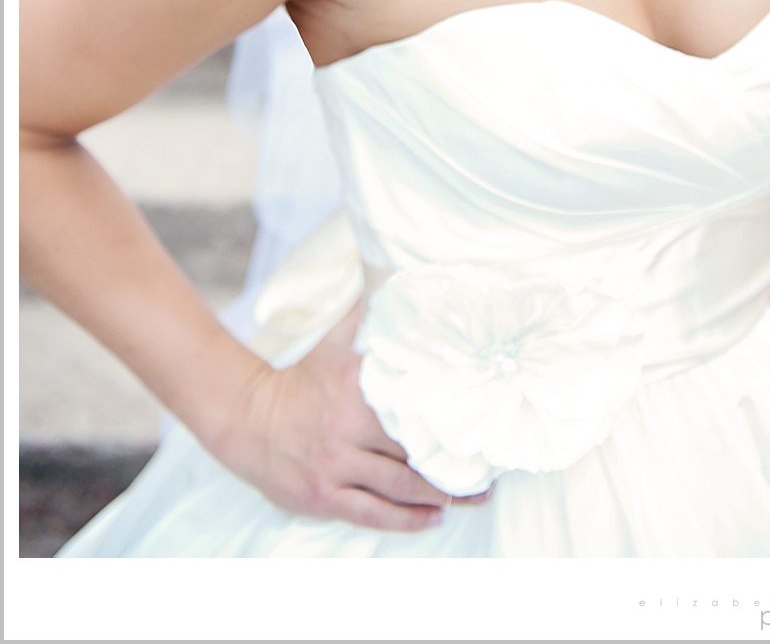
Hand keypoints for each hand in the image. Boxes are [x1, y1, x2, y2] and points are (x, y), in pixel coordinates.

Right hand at [210, 303, 489, 530]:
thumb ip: (363, 319)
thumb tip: (394, 282)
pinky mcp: (325, 495)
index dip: (450, 418)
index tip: (483, 427)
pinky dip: (407, 519)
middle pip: (414, 451)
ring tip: (473, 497)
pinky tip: (434, 517)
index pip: (414, 405)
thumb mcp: (331, 343)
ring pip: (400, 486)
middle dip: (455, 464)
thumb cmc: (298, 380)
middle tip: (491, 473)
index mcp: (357, 387)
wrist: (246, 417)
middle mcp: (349, 427)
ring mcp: (337, 464)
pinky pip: (373, 513)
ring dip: (441, 495)